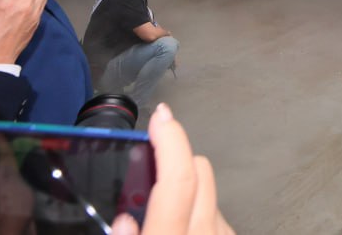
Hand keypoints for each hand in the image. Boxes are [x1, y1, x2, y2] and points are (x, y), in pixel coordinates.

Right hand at [112, 104, 233, 234]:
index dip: (169, 141)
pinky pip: (216, 210)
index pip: (178, 178)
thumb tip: (124, 220)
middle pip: (199, 170)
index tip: (161, 116)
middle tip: (147, 169)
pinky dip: (198, 209)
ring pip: (208, 188)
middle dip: (174, 159)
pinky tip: (182, 225)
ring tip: (161, 210)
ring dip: (186, 188)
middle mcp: (203, 233)